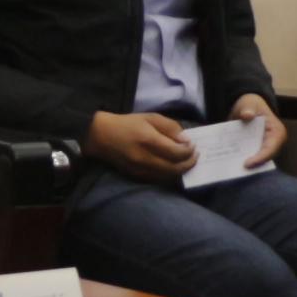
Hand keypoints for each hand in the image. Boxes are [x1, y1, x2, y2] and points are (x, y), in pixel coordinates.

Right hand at [82, 110, 197, 180]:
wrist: (101, 136)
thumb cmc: (127, 124)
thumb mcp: (150, 117)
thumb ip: (170, 127)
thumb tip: (186, 140)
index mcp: (148, 140)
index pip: (176, 152)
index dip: (189, 151)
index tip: (193, 146)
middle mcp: (145, 158)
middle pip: (174, 168)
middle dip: (189, 164)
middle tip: (195, 157)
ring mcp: (140, 170)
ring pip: (167, 177)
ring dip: (180, 171)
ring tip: (186, 163)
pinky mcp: (136, 176)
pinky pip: (158, 180)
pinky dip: (169, 175)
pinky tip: (173, 168)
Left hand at [233, 93, 286, 169]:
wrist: (246, 107)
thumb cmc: (251, 104)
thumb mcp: (249, 103)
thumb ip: (248, 108)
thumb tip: (247, 115)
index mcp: (276, 132)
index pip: (271, 149)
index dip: (260, 158)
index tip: (247, 163)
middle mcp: (273, 143)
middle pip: (264, 159)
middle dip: (252, 165)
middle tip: (236, 170)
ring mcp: (263, 148)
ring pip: (256, 161)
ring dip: (244, 165)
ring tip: (231, 169)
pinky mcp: (254, 151)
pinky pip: (248, 158)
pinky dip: (240, 160)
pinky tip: (228, 163)